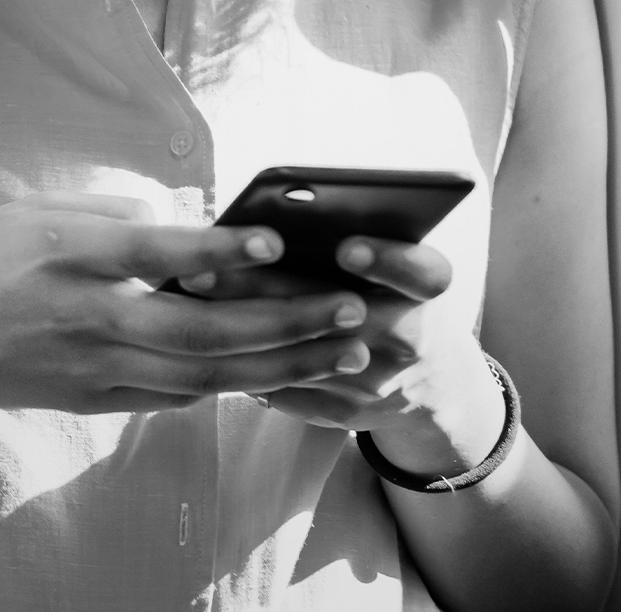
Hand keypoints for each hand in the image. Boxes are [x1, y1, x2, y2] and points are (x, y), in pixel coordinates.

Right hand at [0, 191, 374, 417]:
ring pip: (204, 374)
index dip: (218, 249)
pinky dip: (230, 384)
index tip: (275, 240)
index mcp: (67, 256)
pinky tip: (274, 371)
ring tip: (341, 348)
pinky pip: (175, 396)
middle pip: (203, 329)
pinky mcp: (92, 400)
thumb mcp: (28, 211)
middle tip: (350, 309)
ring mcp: (92, 368)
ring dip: (280, 363)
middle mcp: (86, 317)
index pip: (155, 252)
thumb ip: (108, 212)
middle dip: (286, 323)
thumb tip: (180, 224)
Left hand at [198, 236, 506, 474]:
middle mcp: (411, 339)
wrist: (433, 382)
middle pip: (339, 313)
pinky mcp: (349, 413)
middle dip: (267, 289)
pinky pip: (289, 389)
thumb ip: (354, 238)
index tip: (345, 247)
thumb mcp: (396, 266)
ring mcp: (379, 383)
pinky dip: (244, 361)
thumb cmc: (395, 296)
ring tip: (187, 295)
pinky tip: (199, 334)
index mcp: (428, 293)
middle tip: (202, 267)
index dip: (387, 261)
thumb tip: (277, 209)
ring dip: (241, 326)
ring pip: (303, 356)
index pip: (422, 274)